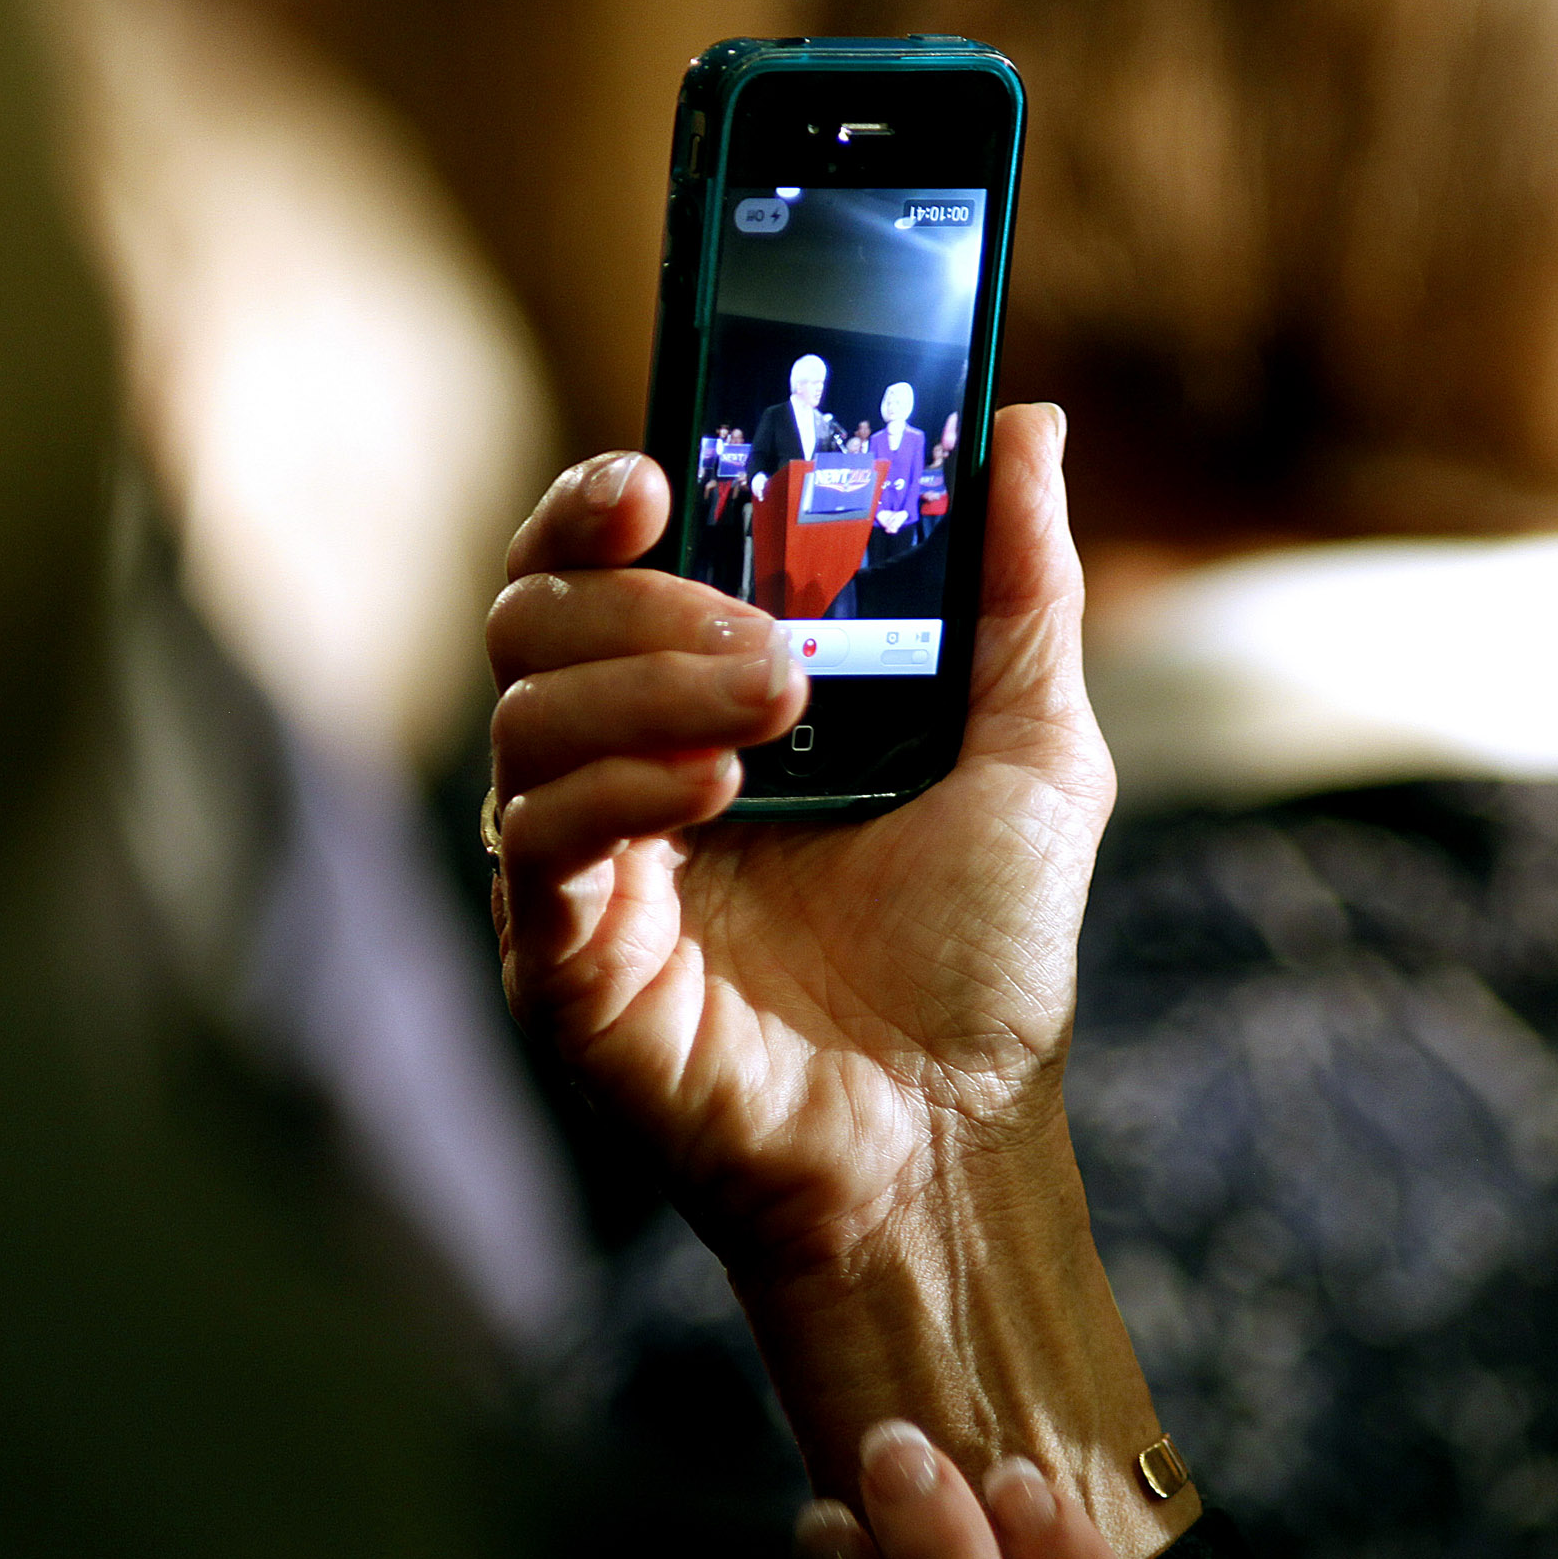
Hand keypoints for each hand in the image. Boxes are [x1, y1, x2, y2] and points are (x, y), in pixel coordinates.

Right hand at [487, 406, 1192, 1558]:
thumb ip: (1020, 588)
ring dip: (646, 684)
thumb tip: (1026, 422)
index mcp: (702, 709)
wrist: (956, 1136)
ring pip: (523, 713)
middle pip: (534, 621)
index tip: (653, 474)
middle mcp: (621, 775)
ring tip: (778, 713)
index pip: (594, 570)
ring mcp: (582, 871)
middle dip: (643, 602)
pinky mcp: (562, 963)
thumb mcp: (1033, 750)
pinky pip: (532, 837)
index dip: (594, 505)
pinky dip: (616, 789)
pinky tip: (717, 795)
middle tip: (774, 648)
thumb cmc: (982, 959)